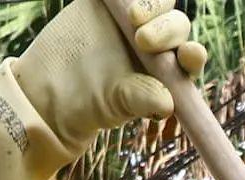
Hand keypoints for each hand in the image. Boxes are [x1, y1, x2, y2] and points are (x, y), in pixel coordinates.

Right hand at [15, 0, 206, 150]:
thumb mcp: (115, 103)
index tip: (189, 54)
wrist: (50, 87)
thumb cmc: (90, 104)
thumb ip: (140, 99)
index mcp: (168, 71)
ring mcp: (135, 19)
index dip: (193, 54)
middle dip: (166, 29)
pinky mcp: (112, 2)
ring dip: (152, 4)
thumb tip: (167, 103)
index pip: (190, 59)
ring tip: (133, 14)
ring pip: (155, 2)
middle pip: (176, 25)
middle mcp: (158, 43)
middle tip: (142, 39)